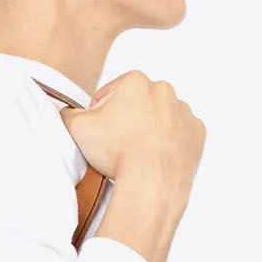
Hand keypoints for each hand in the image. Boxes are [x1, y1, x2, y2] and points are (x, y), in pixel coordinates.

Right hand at [62, 70, 205, 191]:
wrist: (152, 180)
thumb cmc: (116, 152)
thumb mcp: (77, 129)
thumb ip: (67, 114)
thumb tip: (65, 111)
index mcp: (134, 81)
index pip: (108, 95)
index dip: (98, 116)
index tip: (99, 136)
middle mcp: (163, 89)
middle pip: (137, 105)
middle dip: (126, 122)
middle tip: (116, 148)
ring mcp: (183, 111)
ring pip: (160, 120)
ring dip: (149, 133)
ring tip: (137, 156)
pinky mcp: (196, 132)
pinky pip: (179, 137)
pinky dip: (169, 146)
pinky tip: (156, 160)